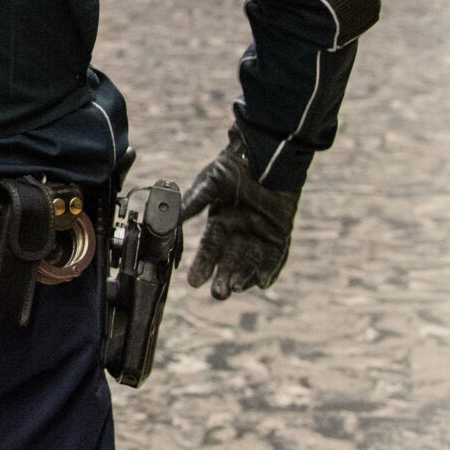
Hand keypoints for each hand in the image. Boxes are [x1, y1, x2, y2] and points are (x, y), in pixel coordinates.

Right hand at [180, 132, 299, 297]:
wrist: (262, 155)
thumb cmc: (232, 167)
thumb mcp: (207, 185)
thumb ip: (192, 205)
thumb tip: (170, 220)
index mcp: (220, 221)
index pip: (209, 249)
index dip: (202, 265)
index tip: (193, 283)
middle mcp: (239, 231)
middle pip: (229, 261)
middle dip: (223, 278)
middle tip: (217, 294)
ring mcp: (260, 233)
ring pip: (250, 262)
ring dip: (242, 277)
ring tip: (233, 289)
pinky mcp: (280, 232)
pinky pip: (275, 257)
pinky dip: (269, 270)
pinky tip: (262, 283)